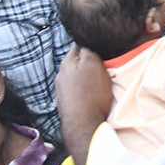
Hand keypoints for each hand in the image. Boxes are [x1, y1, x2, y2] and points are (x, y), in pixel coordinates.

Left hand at [55, 45, 112, 164]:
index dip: (91, 44)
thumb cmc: (91, 93)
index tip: (102, 47)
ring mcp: (61, 90)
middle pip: (76, 62)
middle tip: (103, 64)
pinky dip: (83, 89)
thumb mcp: (94, 64)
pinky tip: (90, 94)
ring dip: (85, 77)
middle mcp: (60, 75)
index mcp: (66, 63)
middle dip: (88, 61)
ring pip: (75, 76)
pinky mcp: (65, 104)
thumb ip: (89, 49)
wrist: (83, 124)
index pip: (78, 45)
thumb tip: (86, 41)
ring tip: (98, 80)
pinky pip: (75, 90)